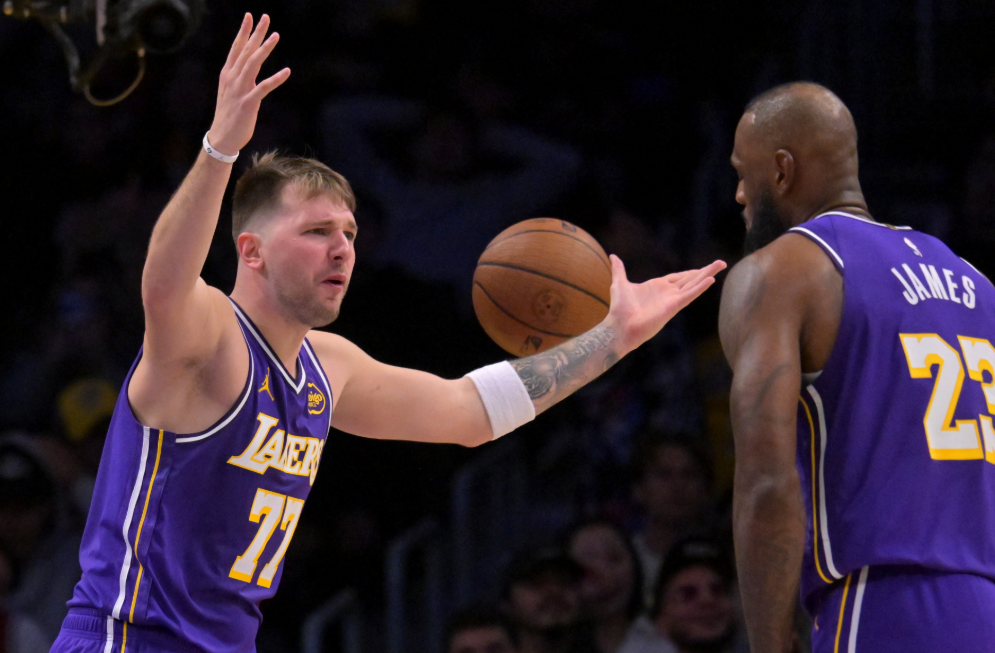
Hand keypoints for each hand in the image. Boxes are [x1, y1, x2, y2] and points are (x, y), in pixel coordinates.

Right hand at [207, 14, 290, 154]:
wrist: (222, 137)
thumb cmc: (229, 114)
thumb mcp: (231, 91)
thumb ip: (238, 76)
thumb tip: (248, 65)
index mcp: (228, 74)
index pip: (236, 48)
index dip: (244, 31)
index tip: (250, 16)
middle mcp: (232, 78)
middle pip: (245, 51)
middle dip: (256, 33)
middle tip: (265, 17)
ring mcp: (239, 90)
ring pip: (253, 64)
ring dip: (265, 49)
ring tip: (276, 35)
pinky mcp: (248, 103)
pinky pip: (264, 88)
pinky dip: (276, 79)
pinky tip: (286, 71)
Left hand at [605, 255, 725, 354]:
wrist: (619, 326)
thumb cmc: (619, 309)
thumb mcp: (619, 283)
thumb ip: (619, 269)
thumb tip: (613, 256)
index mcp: (657, 287)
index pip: (678, 277)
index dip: (691, 272)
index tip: (703, 268)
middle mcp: (667, 293)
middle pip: (691, 279)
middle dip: (705, 271)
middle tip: (721, 263)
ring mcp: (672, 300)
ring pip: (694, 284)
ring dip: (708, 274)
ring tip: (721, 264)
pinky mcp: (673, 307)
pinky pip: (689, 295)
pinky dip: (700, 287)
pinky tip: (711, 279)